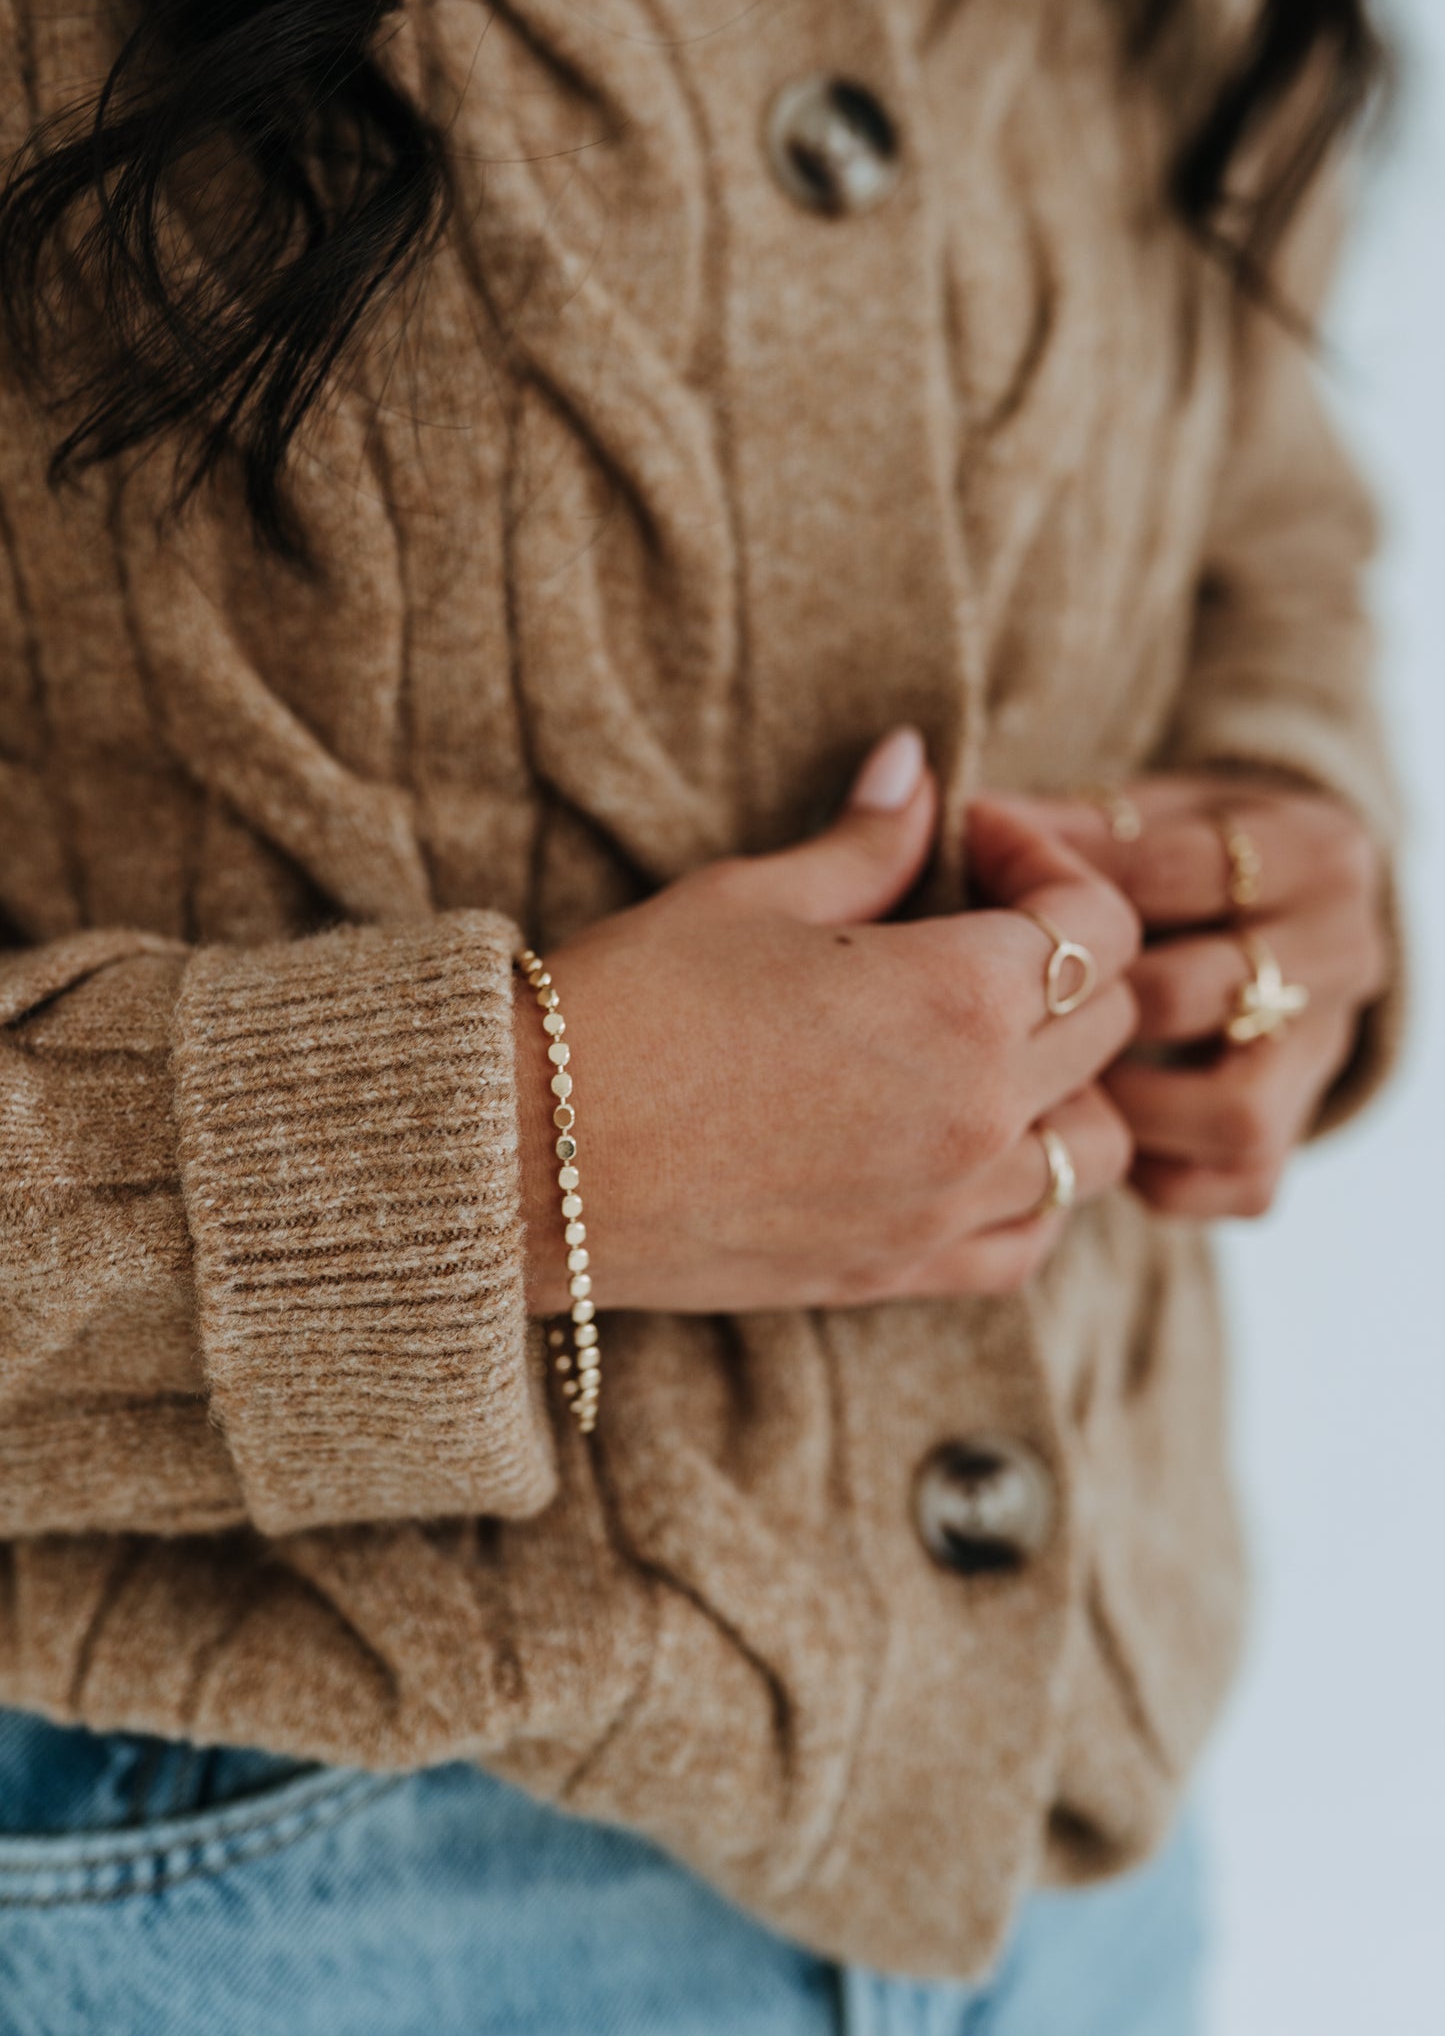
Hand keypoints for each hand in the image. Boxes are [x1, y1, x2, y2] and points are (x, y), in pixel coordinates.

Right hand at [517, 730, 1139, 1314]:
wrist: (524, 1154)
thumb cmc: (627, 1006)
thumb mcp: (752, 896)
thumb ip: (867, 840)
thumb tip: (915, 764)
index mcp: (959, 997)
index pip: (1097, 924)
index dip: (1050, 864)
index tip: (976, 846)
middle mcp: (979, 1110)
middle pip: (1111, 1024)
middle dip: (1067, 958)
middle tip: (978, 926)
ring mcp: (943, 1205)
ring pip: (1095, 1145)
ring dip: (1071, 1084)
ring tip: (990, 1045)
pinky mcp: (895, 1272)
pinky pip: (1026, 1242)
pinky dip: (1029, 1193)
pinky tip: (970, 1146)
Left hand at [1009, 776, 1388, 1219]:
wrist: (1270, 918)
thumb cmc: (1175, 860)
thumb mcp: (1144, 817)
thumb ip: (1074, 826)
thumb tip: (981, 824)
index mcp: (1316, 855)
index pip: (1190, 870)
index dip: (1082, 877)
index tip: (996, 869)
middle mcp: (1341, 957)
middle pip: (1196, 993)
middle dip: (1088, 999)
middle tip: (1005, 998)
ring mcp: (1324, 1056)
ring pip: (1234, 1114)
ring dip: (1127, 1102)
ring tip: (1050, 1076)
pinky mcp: (1298, 1137)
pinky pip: (1234, 1182)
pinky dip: (1157, 1171)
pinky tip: (1092, 1129)